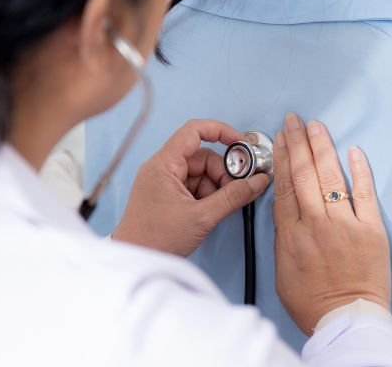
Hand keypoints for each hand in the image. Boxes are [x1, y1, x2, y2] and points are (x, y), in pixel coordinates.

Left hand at [113, 119, 269, 255]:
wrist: (135, 260)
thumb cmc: (154, 239)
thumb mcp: (201, 217)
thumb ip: (233, 197)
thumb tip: (256, 182)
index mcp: (164, 164)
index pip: (194, 131)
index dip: (221, 131)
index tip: (241, 143)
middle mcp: (162, 168)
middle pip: (203, 156)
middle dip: (223, 172)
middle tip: (237, 189)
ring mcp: (164, 182)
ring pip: (201, 173)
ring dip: (216, 187)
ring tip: (218, 207)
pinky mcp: (167, 195)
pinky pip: (194, 186)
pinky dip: (207, 196)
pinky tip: (209, 211)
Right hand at [273, 113, 390, 334]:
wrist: (345, 320)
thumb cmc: (312, 301)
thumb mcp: (281, 269)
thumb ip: (284, 236)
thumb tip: (287, 210)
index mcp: (291, 233)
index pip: (284, 185)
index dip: (281, 158)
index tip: (279, 138)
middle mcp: (315, 222)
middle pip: (303, 173)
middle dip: (297, 142)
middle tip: (294, 120)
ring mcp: (344, 224)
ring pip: (330, 176)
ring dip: (322, 148)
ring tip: (316, 126)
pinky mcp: (371, 229)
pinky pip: (365, 193)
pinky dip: (360, 170)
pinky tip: (354, 150)